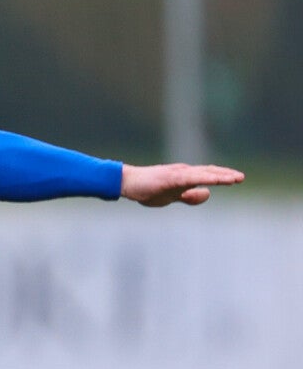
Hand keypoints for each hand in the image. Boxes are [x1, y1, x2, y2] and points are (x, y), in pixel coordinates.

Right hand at [120, 162, 243, 206]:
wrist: (126, 183)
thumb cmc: (146, 189)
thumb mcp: (172, 197)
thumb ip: (189, 196)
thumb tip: (208, 194)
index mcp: (184, 177)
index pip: (207, 174)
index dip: (222, 176)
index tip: (236, 179)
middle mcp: (183, 172)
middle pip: (209, 172)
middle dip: (226, 175)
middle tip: (241, 178)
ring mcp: (177, 174)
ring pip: (203, 174)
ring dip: (220, 176)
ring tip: (235, 178)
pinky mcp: (171, 178)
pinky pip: (191, 178)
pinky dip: (205, 178)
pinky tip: (215, 180)